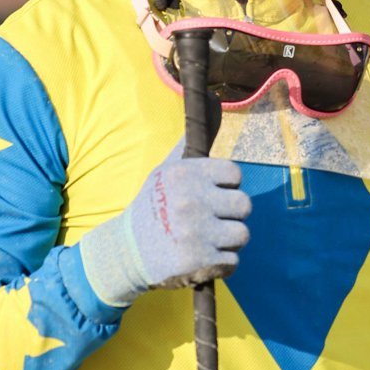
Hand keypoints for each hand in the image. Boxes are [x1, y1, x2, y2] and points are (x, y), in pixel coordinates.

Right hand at [79, 144, 251, 309]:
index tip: (213, 195)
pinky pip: (233, 262)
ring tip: (207, 241)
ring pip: (242, 235)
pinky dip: (221, 264)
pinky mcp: (199, 261)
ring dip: (228, 241)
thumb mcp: (163, 172)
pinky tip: (203, 259)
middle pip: (244, 205)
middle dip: (231, 215)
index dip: (227, 187)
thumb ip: (187, 147)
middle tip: (212, 221)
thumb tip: (208, 104)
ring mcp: (196, 232)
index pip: (234, 174)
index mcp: (185, 174)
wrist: (125, 252)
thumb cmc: (151, 208)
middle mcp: (191, 200)